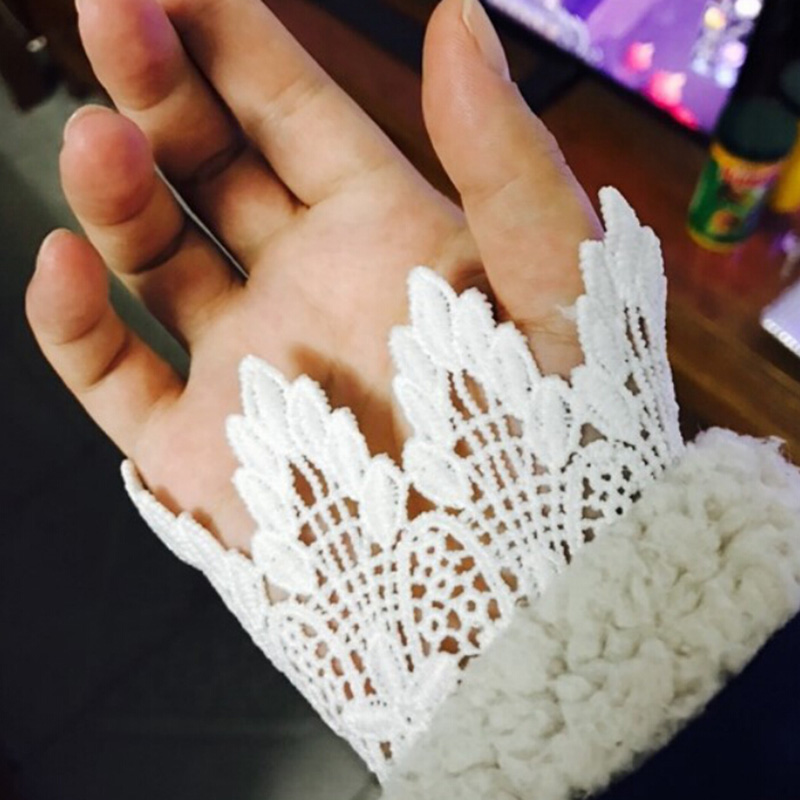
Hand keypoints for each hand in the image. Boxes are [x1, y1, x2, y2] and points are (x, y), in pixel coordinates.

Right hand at [27, 0, 599, 550]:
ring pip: (154, 253)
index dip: (236, 41)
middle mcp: (309, 289)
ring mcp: (245, 366)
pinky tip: (60, 261)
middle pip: (212, 166)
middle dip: (160, 84)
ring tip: (96, 136)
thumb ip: (508, 161)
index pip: (295, 114)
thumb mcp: (559, 290)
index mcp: (388, 240)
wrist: (515, 598)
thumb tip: (461, 21)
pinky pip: (111, 373)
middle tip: (112, 11)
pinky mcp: (198, 450)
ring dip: (115, 187)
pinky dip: (71, 321)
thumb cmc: (558, 449)